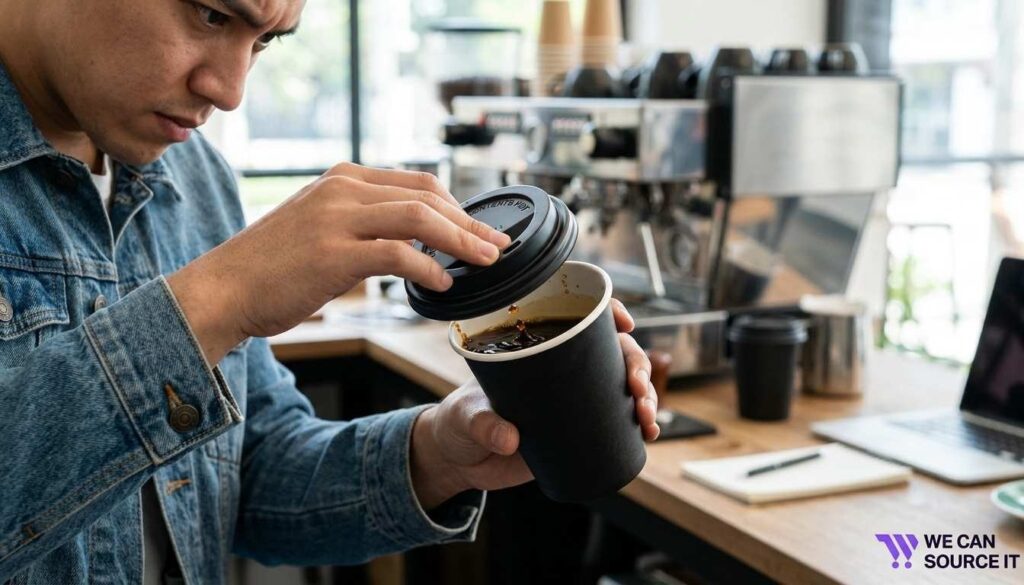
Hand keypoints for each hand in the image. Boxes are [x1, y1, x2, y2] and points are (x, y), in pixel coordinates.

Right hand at [167, 163, 509, 363]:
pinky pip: (398, 254)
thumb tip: (415, 241)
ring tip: (484, 262)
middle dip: (470, 223)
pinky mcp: (334, 253)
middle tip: (496, 246)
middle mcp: (343, 190)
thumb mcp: (319, 226)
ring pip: (420, 219)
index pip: (418, 182)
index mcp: (343, 179)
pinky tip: (441, 284)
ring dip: (462, 241)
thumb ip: (362, 222)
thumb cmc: (271, 267)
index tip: (479, 229)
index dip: (457, 206)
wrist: (222, 289)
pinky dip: (428, 269)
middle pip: (427, 197)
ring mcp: (337, 219)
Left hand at [410, 300, 658, 508]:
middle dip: (636, 364)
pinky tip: (649, 432)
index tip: (624, 324)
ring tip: (647, 417)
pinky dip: (639, 422)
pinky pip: (617, 418)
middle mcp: (560, 366)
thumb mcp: (466, 416)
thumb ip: (483, 424)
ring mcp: (573, 396)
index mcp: (534, 346)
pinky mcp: (578, 427)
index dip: (608, 312)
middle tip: (637, 388)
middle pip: (612, 350)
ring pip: (622, 383)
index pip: (577, 315)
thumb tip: (510, 439)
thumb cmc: (458, 422)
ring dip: (646, 395)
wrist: (458, 458)